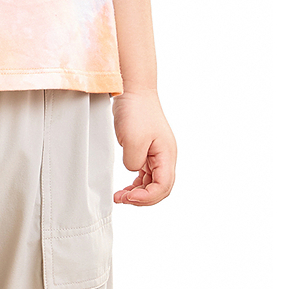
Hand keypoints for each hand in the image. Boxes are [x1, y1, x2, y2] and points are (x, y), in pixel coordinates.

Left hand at [111, 90, 176, 205]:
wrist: (133, 88)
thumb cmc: (135, 110)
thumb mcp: (132, 141)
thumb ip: (134, 163)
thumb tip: (133, 170)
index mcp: (167, 155)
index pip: (163, 187)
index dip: (147, 198)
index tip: (129, 198)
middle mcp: (166, 155)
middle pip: (160, 188)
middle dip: (142, 198)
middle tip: (122, 200)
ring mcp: (158, 152)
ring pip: (153, 181)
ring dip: (139, 192)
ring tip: (121, 196)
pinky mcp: (148, 147)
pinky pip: (147, 172)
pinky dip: (138, 182)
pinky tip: (127, 186)